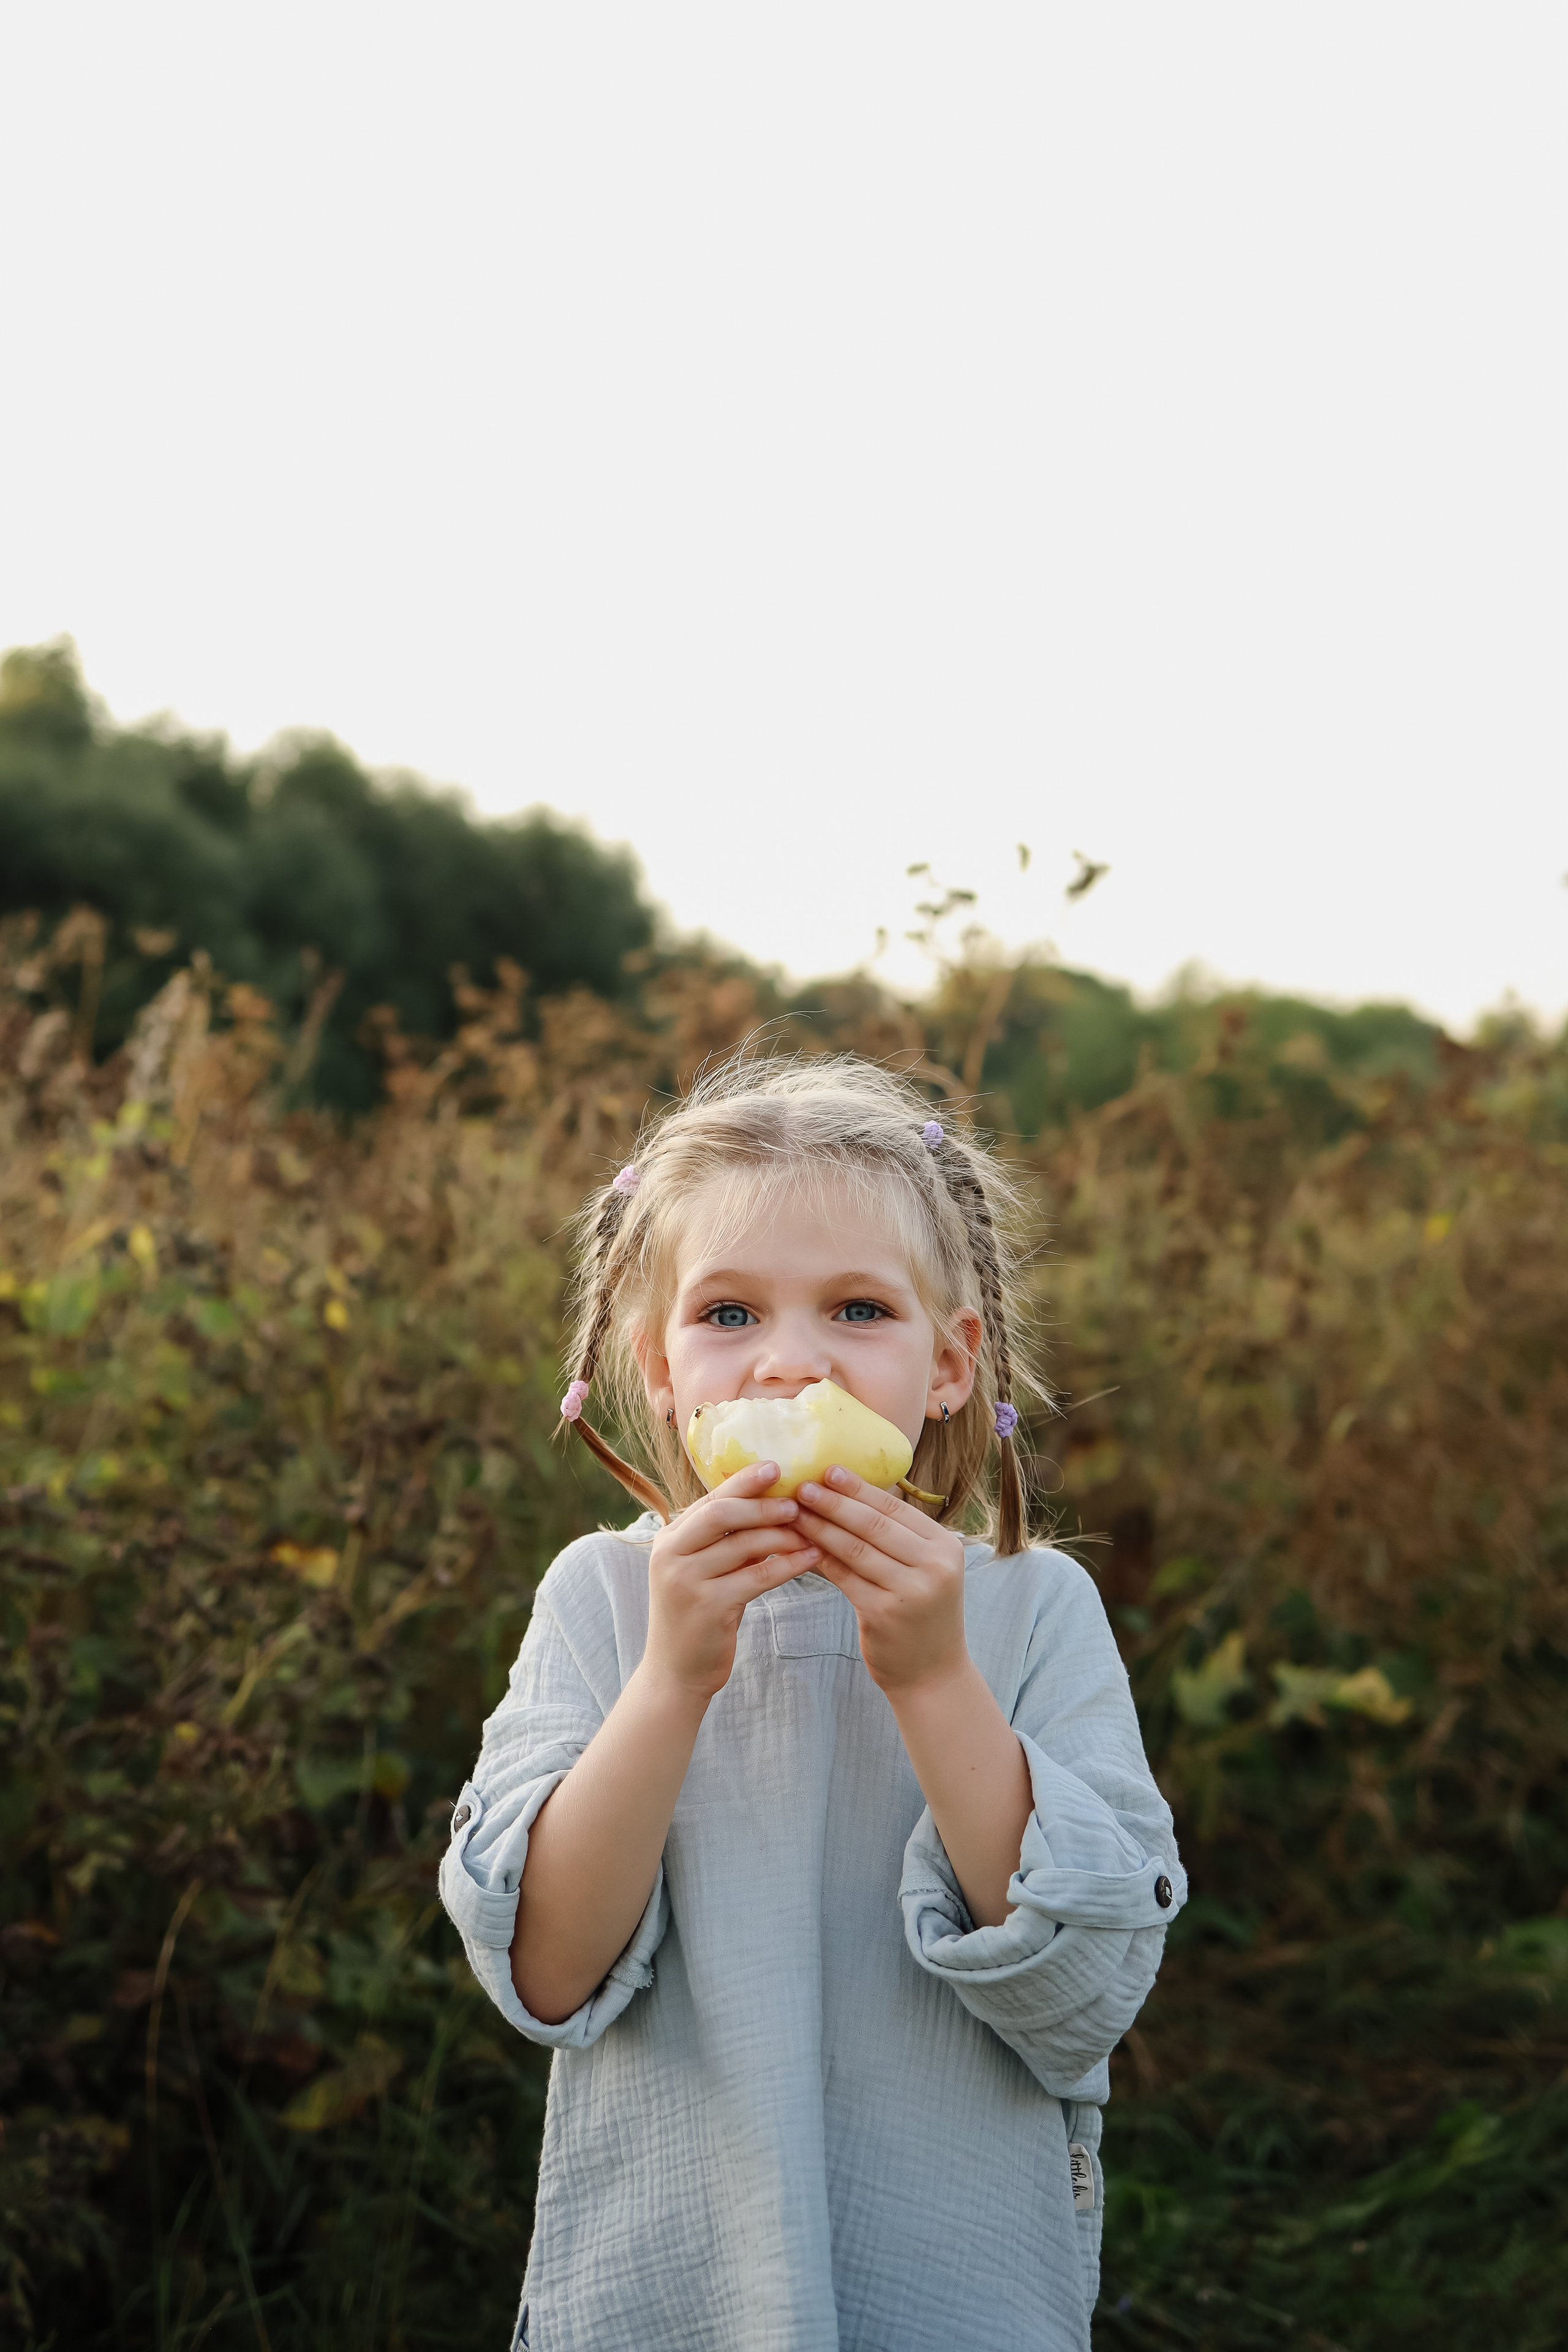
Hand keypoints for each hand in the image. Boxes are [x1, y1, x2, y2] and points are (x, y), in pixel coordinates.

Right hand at [644, 1463, 818, 1701]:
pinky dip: (787, 1565)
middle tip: (797, 1500)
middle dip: (761, 1503)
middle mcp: (671, 1555)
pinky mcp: (708, 1607)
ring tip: (812, 1531)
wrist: (676, 1672)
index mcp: (669, 1539)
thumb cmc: (697, 1616)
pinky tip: (811, 1558)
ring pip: (743, 1545)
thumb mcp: (702, 1571)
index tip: (776, 1466)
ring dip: (782, 1535)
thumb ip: (725, 1542)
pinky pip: (757, 1577)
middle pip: (721, 1514)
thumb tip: (770, 1506)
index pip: (709, 1500)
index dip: (743, 1481)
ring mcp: (686, 1581)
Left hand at [795, 1468, 969, 1696]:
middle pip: (874, 1524)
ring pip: (855, 1548)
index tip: (828, 1469)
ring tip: (794, 1511)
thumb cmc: (921, 1615)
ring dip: (820, 1527)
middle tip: (802, 1485)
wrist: (933, 1674)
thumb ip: (898, 1538)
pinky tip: (799, 1546)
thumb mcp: (923, 1570)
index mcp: (945, 1547)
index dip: (859, 1487)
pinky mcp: (884, 1613)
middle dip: (835, 1502)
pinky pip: (844, 1577)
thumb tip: (848, 1495)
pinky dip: (820, 1559)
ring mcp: (911, 1590)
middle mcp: (934, 1566)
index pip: (896, 1508)